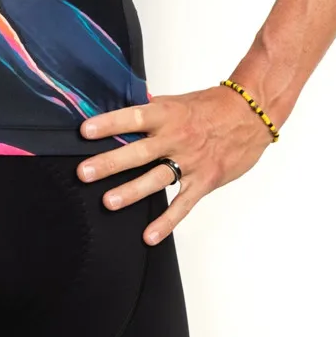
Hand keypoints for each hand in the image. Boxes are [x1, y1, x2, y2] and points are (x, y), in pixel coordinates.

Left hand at [77, 85, 273, 244]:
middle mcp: (176, 138)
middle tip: (85, 172)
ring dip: (131, 192)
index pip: (133, 117)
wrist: (251, 115)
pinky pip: (183, 204)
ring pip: (156, 179)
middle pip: (139, 152)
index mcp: (167, 114)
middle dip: (110, 163)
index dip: (109, 124)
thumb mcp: (177, 101)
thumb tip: (124, 108)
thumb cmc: (212, 106)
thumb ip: (151, 109)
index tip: (85, 131)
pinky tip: (149, 235)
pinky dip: (166, 222)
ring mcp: (190, 162)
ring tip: (108, 202)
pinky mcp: (204, 181)